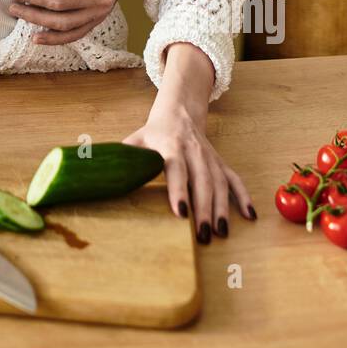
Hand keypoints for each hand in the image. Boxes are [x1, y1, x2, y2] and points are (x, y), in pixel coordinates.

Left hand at [122, 103, 256, 241]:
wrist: (180, 111)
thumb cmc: (153, 132)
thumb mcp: (135, 139)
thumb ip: (122, 157)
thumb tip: (97, 172)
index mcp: (170, 145)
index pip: (177, 169)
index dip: (179, 190)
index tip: (181, 213)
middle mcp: (194, 151)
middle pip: (202, 181)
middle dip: (204, 209)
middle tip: (203, 236)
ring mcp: (210, 157)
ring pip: (220, 183)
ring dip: (223, 208)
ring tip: (221, 233)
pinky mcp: (220, 162)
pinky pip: (234, 179)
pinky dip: (243, 197)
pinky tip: (249, 216)